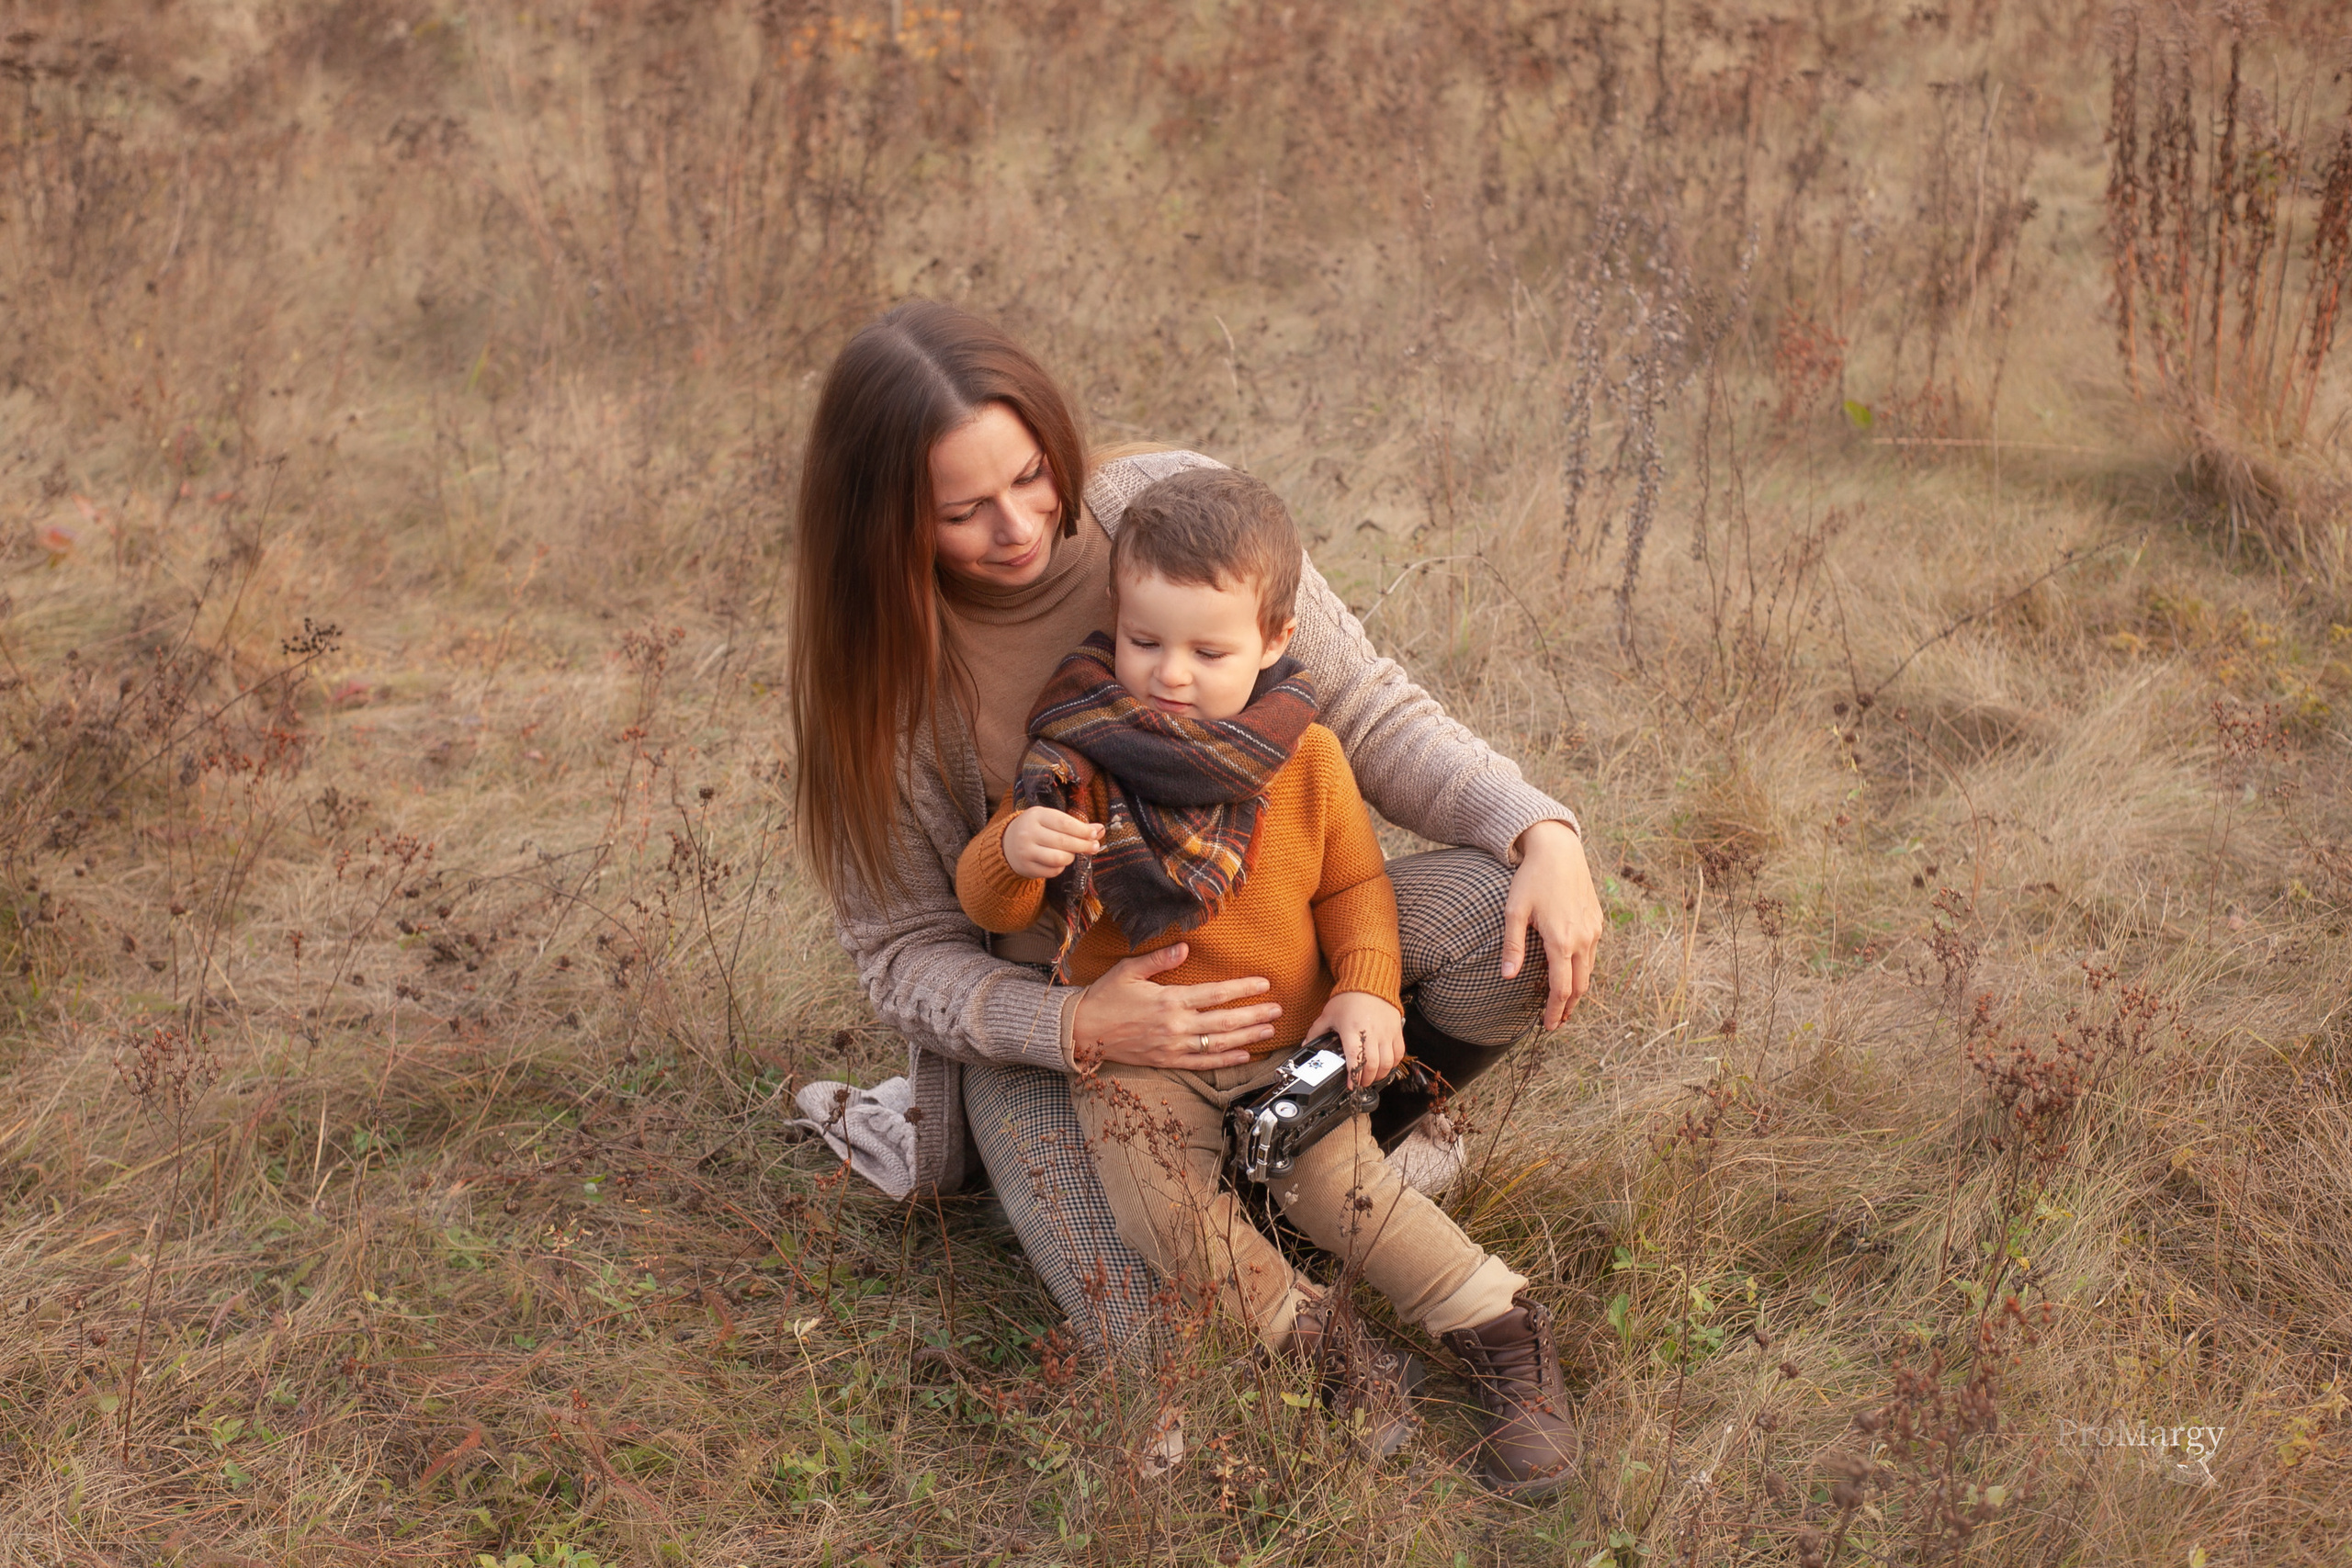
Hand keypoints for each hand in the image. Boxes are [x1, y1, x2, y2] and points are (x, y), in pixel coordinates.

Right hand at [1002, 805, 1102, 879]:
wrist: (1007, 843)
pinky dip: (1061, 867)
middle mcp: (1028, 833)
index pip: (1064, 823)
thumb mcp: (1052, 820)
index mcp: (1036, 815)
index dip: (1082, 830)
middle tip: (1094, 847)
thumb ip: (1075, 825)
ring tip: (1072, 853)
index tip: (1094, 834)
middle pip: (1063, 842)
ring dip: (1071, 857)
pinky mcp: (1026, 868)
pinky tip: (1059, 861)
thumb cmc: (1037, 828)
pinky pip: (1052, 871)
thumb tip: (1100, 829)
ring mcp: (1025, 851)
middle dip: (1082, 845)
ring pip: (1058, 858)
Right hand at [1070, 943, 1280, 1069]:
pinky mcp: (1167, 1061)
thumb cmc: (1104, 998)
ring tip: (1268, 1030)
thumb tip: (1185, 947)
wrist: (1082, 1032)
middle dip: (1255, 1014)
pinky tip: (1244, 1056)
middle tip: (1277, 1009)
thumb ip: (1159, 960)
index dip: (1243, 988)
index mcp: (1169, 1000)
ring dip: (1247, 1037)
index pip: (1215, 993)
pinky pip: (1202, 1064)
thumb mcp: (1129, 971)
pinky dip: (1225, 1061)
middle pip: (1225, 1020)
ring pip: (1219, 1043)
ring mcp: (1173, 1046)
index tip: (1263, 984)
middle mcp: (1176, 1025)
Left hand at [1307, 990, 1403, 1087]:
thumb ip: (1316, 1032)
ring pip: (1387, 1062)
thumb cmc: (1349, 998)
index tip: (1350, 1085)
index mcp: (1352, 1029)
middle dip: (1366, 1079)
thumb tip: (1306, 1044)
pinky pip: (1399, 1053)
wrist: (1369, 983)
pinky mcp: (1396, 1031)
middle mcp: (1371, 1033)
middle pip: (1373, 1065)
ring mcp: (1386, 1032)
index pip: (1355, 1058)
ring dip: (1379, 1074)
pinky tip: (1384, 1066)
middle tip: (1360, 1083)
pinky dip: (1393, 1064)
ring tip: (1371, 1077)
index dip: (1353, 1075)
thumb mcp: (1328, 1014)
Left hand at [1503, 820, 1602, 1028]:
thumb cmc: (1531, 879)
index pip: (1561, 989)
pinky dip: (1582, 969)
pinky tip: (1570, 971)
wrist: (1559, 850)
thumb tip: (1507, 977)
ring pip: (1588, 971)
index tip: (1548, 1026)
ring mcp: (1593, 930)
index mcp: (1561, 941)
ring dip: (1576, 989)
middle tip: (1556, 1021)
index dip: (1555, 1012)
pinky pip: (1592, 953)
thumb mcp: (1514, 911)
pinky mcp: (1597, 921)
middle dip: (1568, 1007)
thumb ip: (1513, 946)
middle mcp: (1583, 939)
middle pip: (1580, 986)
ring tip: (1563, 1002)